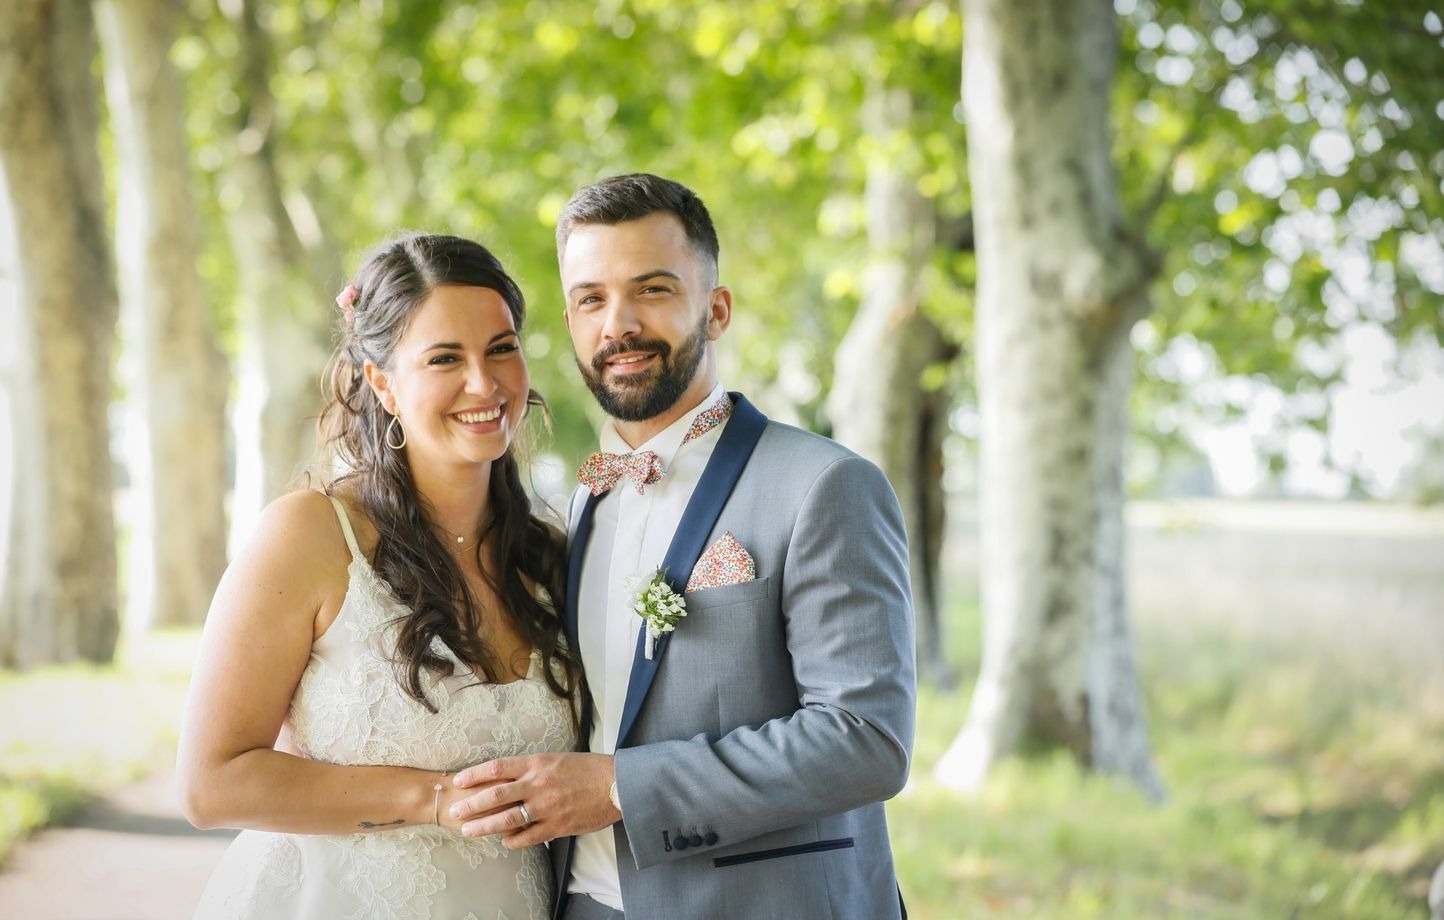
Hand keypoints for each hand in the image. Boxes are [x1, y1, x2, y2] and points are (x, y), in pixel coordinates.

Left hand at [450, 753, 617, 847]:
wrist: (618, 784)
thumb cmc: (589, 769)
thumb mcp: (557, 760)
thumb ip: (533, 769)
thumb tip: (509, 778)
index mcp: (537, 764)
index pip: (498, 768)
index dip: (475, 774)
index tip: (459, 780)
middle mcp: (538, 784)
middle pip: (495, 796)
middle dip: (471, 805)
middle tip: (455, 811)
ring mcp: (546, 807)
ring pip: (506, 820)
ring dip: (484, 826)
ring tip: (468, 831)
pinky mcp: (557, 826)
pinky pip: (527, 837)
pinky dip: (512, 840)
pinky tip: (505, 841)